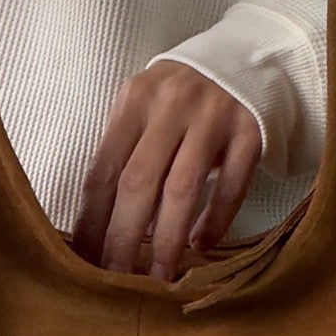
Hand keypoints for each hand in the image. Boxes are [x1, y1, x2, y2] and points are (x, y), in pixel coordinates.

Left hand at [68, 62, 262, 279]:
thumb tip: (96, 222)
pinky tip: (201, 246)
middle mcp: (172, 105)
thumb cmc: (179, 96)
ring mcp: (214, 117)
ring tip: (158, 276)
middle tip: (116, 278)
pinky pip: (232, 185)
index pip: (105, 169)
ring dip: (168, 239)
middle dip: (123, 237)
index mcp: (135, 99)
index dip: (92, 219)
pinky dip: (216, 219)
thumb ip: (122, 148)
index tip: (84, 259)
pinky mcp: (251, 132)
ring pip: (183, 188)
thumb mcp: (144, 106)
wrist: (242, 58)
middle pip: (139, 182)